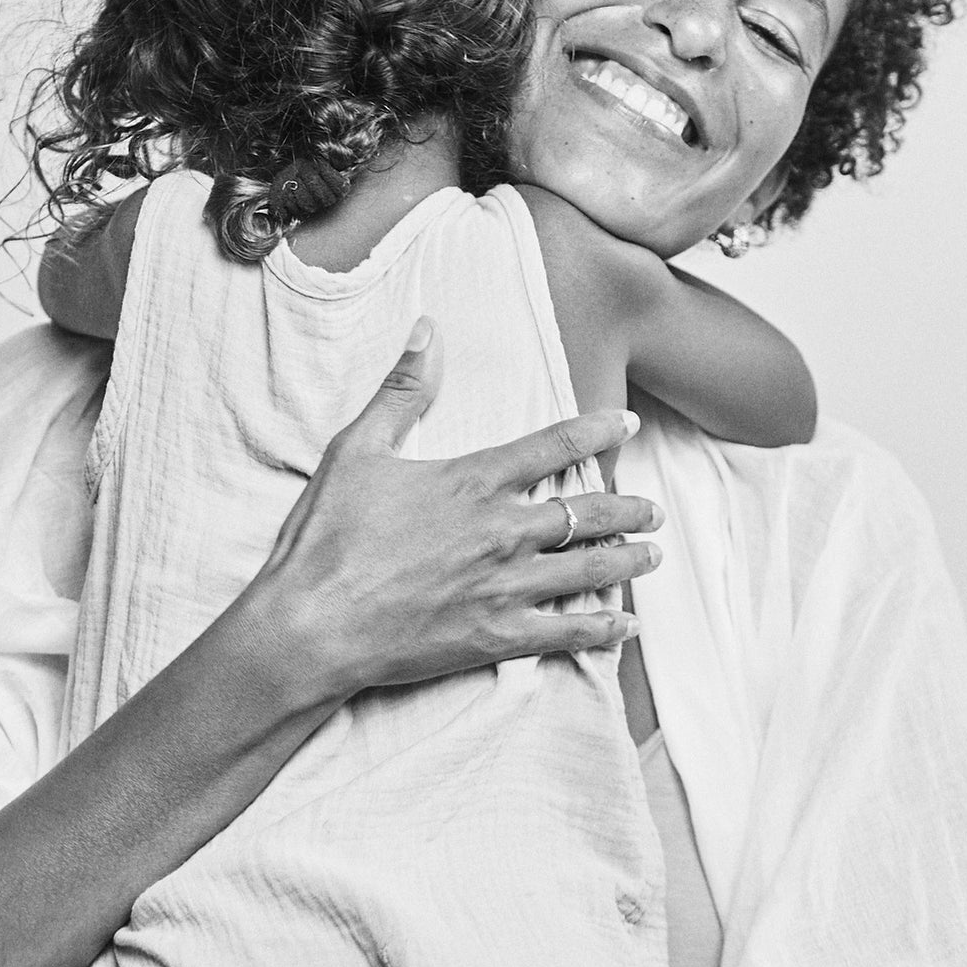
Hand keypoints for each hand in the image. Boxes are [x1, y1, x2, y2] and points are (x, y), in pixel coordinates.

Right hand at [244, 317, 661, 704]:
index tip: (629, 423)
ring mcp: (505, 587)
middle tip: (653, 508)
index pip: (555, 444)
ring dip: (629, 561)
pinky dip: (604, 628)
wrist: (312, 626)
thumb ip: (401, 391)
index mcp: (473, 482)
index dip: (599, 430)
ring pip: (591, 569)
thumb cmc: (326, 540)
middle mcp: (501, 532)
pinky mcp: (497, 637)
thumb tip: (426, 328)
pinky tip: (627, 626)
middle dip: (629, 508)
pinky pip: (568, 632)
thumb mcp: (357, 450)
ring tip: (652, 555)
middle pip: (588, 510)